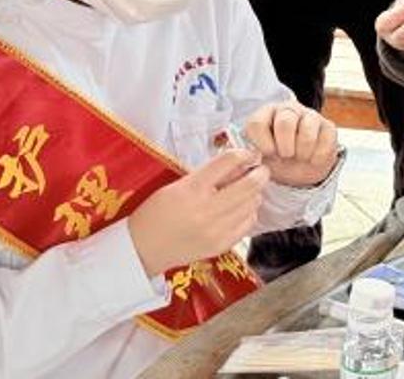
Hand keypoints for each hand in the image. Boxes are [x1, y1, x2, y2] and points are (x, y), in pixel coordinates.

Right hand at [128, 149, 268, 276]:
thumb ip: (208, 175)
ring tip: (247, 190)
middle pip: (250, 184)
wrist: (142, 249)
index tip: (249, 154)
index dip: (244, 154)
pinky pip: (249, 223)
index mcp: (191, 189)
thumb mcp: (177, 186)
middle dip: (260, 172)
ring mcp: (215, 230)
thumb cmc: (156, 214)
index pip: (228, 162)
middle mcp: (206, 209)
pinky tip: (240, 209)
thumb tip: (239, 164)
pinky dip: (249, 212)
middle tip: (260, 169)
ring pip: (253, 203)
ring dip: (255, 193)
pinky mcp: (221, 245)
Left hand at [244, 102, 338, 187]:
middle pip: (285, 122)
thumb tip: (246, 158)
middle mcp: (288, 110)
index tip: (267, 154)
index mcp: (266, 114)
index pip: (257, 123)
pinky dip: (318, 156)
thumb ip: (248, 153)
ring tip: (299, 157)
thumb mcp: (258, 155)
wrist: (298, 167)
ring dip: (302, 152)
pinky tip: (312, 159)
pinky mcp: (328, 126)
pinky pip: (326, 139)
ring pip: (307, 129)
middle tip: (285, 155)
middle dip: (285, 147)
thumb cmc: (275, 157)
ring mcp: (310, 116)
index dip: (262, 143)